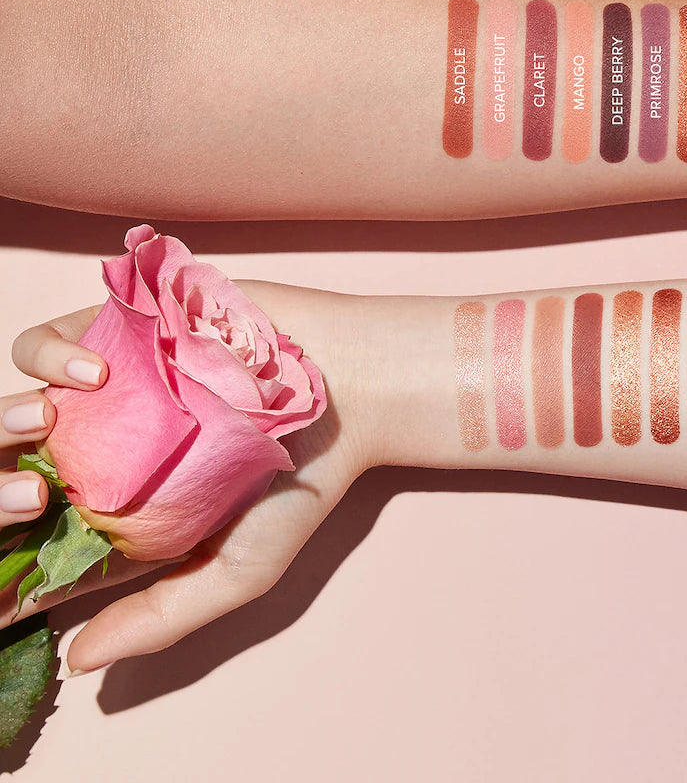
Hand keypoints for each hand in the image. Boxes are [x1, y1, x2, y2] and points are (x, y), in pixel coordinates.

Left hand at [1, 281, 373, 673]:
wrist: (350, 385)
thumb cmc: (303, 479)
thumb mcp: (240, 568)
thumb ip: (161, 614)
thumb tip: (75, 662)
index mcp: (118, 506)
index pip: (32, 535)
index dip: (6, 543)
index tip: (7, 567)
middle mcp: (101, 445)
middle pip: (8, 466)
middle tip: (34, 498)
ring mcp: (108, 384)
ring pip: (15, 403)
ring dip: (12, 417)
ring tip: (51, 426)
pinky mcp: (121, 326)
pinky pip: (47, 339)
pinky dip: (51, 355)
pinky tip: (92, 375)